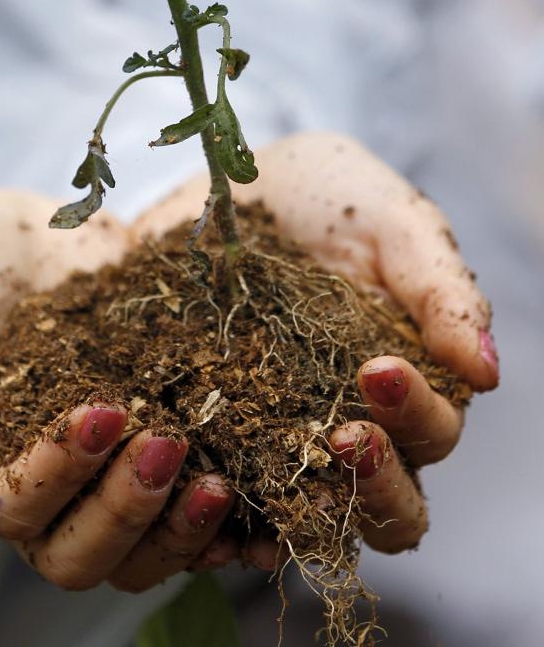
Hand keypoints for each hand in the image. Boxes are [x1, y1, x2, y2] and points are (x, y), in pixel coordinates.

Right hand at [0, 190, 234, 590]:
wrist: (5, 227)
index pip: (22, 513)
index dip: (61, 477)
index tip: (99, 412)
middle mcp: (56, 484)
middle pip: (89, 549)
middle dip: (131, 507)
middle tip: (166, 440)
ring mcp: (115, 459)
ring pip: (147, 537)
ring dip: (184, 521)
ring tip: (223, 474)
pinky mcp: (165, 416)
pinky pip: (198, 479)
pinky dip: (234, 495)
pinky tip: (265, 471)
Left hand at [132, 131, 498, 554]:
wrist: (235, 179)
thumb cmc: (332, 198)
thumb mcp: (394, 225)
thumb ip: (442, 291)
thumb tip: (486, 372)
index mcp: (408, 383)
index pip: (432, 435)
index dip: (415, 418)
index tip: (378, 370)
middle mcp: (350, 420)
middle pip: (384, 502)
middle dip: (374, 480)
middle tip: (344, 434)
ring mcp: (279, 430)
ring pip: (308, 511)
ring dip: (302, 505)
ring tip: (275, 462)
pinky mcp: (213, 427)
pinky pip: (221, 491)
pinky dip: (219, 508)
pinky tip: (205, 491)